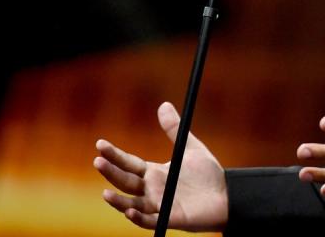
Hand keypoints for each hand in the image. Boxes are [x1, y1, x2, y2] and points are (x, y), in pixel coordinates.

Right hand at [93, 102, 228, 230]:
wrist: (226, 195)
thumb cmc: (207, 174)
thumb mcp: (191, 148)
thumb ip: (175, 130)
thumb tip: (163, 104)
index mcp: (154, 173)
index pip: (129, 163)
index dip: (114, 155)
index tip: (100, 144)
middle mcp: (152, 189)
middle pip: (126, 182)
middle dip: (111, 173)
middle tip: (98, 161)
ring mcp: (159, 205)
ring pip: (132, 204)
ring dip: (118, 201)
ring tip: (105, 194)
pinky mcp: (169, 218)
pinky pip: (150, 220)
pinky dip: (139, 217)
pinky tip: (130, 211)